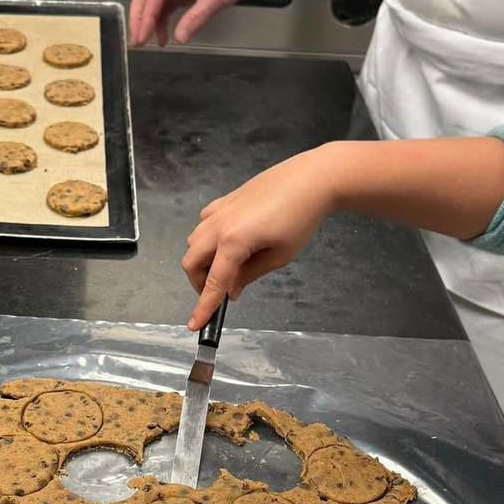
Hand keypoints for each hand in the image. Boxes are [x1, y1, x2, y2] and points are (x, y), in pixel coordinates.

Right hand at [129, 0, 260, 46]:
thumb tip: (180, 37)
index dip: (146, 18)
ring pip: (153, 0)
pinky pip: (165, 4)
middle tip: (138, 40)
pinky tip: (163, 34)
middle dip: (139, 18)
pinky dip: (161, 19)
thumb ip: (197, 18)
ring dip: (149, 21)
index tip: (142, 36)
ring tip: (150, 42)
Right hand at [182, 147, 334, 328]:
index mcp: (233, 242)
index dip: (204, 307)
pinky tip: (227, 242)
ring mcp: (220, 210)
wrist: (312, 179)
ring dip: (202, 260)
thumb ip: (250, 274)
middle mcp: (219, 225)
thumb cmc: (302, 218)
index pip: (214, 282)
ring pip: (194, 241)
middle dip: (199, 282)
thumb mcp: (280, 255)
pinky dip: (207, 238)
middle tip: (219, 292)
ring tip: (227, 268)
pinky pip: (204, 222)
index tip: (195, 324)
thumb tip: (232, 289)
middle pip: (191, 261)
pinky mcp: (226, 200)